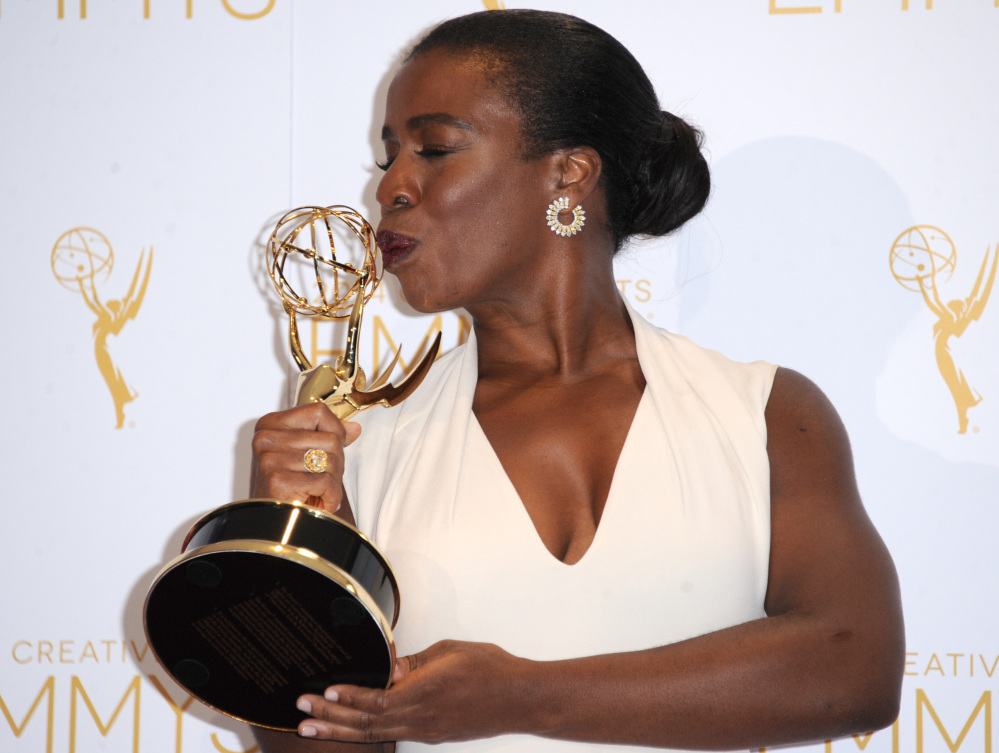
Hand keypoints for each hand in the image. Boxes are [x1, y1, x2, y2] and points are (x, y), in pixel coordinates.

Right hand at [250, 402, 360, 513]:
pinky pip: (325, 481)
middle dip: (336, 464)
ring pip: (331, 460)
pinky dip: (331, 497)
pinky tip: (317, 503)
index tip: (330, 450)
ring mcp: (270, 459)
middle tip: (321, 481)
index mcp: (270, 424)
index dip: (335, 431)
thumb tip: (354, 428)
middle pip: (330, 439)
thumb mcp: (306, 455)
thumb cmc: (288, 489)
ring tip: (316, 492)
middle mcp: (266, 438)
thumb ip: (328, 437)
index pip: (319, 412)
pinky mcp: (277, 481)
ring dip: (332, 483)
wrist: (275, 526)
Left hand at [293, 641, 534, 743]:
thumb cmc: (491, 670)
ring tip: (314, 727)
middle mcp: (421, 718)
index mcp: (424, 692)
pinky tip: (352, 727)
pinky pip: (392, 733)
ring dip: (341, 730)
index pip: (375, 700)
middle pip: (367, 723)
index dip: (347, 698)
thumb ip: (415, 661)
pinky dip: (367, 731)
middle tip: (303, 713)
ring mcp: (426, 731)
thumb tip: (388, 666)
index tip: (324, 692)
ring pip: (375, 734)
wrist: (520, 699)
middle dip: (331, 717)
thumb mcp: (450, 651)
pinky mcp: (433, 734)